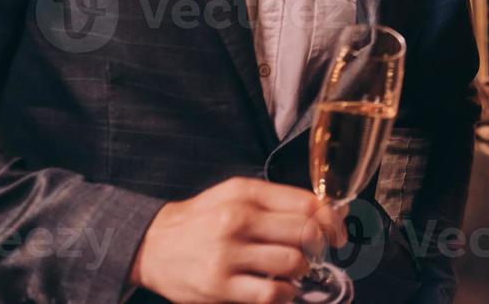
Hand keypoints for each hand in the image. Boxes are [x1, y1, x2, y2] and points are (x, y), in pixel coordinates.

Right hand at [129, 177, 347, 303]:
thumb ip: (276, 200)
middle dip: (319, 246)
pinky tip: (281, 289)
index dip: (331, 220)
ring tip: (295, 270)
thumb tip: (322, 212)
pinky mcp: (219, 286)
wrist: (151, 245)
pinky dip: (285, 294)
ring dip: (303, 270)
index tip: (337, 233)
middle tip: (316, 253)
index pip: (306, 203)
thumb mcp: (234, 194)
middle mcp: (237, 221)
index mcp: (246, 194)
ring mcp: (227, 255)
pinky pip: (270, 293)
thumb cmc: (201, 219)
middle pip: (304, 233)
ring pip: (292, 263)